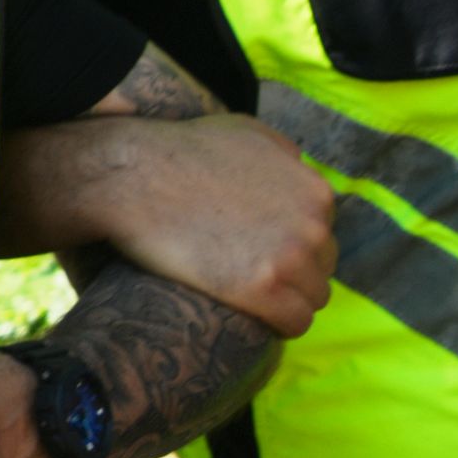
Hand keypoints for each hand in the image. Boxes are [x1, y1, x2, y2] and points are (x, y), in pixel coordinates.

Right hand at [94, 116, 338, 337]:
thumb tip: (298, 170)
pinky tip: (254, 316)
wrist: (134, 178)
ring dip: (285, 300)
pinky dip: (278, 324)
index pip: (324, 235)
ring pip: (311, 299)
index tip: (262, 248)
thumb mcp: (248, 133)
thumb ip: (285, 155)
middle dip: (293, 272)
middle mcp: (313, 226)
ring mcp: (289, 260)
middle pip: (321, 269)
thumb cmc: (182, 151)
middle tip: (250, 270)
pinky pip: (294, 323)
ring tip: (249, 294)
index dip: (293, 244)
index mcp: (315, 192)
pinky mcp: (262, 291)